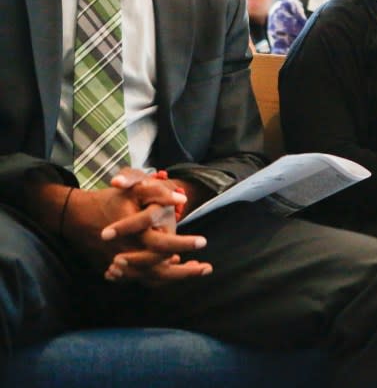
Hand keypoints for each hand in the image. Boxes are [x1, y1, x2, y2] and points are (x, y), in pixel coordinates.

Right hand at [65, 168, 210, 283]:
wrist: (77, 215)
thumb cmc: (110, 200)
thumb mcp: (133, 189)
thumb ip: (157, 192)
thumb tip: (181, 198)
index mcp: (135, 236)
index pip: (164, 245)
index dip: (185, 244)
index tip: (204, 242)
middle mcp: (128, 255)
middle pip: (160, 271)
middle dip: (186, 272)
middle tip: (208, 268)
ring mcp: (121, 265)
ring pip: (152, 279)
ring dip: (176, 276)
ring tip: (199, 269)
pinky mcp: (118, 269)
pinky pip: (142, 278)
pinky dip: (160, 277)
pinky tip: (176, 267)